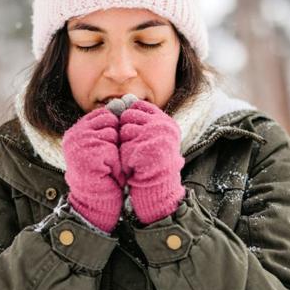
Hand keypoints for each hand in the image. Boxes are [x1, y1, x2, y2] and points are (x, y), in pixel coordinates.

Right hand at [63, 107, 124, 232]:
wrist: (95, 201)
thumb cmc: (103, 173)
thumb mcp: (104, 145)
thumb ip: (109, 125)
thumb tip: (123, 100)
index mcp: (77, 130)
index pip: (104, 114)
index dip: (114, 129)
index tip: (111, 146)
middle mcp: (75, 134)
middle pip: (109, 121)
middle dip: (116, 140)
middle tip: (108, 159)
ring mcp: (80, 144)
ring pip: (112, 134)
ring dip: (117, 153)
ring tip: (108, 167)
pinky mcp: (88, 155)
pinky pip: (112, 150)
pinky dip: (116, 164)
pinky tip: (108, 174)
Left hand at [119, 100, 185, 224]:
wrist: (157, 190)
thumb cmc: (151, 164)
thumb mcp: (151, 138)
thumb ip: (141, 120)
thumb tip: (123, 99)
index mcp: (166, 122)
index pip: (139, 106)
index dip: (130, 117)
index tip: (132, 132)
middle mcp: (163, 126)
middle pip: (128, 115)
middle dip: (126, 131)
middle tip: (135, 148)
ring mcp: (154, 136)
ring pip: (124, 129)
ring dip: (124, 144)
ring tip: (135, 157)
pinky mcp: (144, 148)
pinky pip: (123, 144)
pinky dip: (124, 156)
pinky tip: (134, 164)